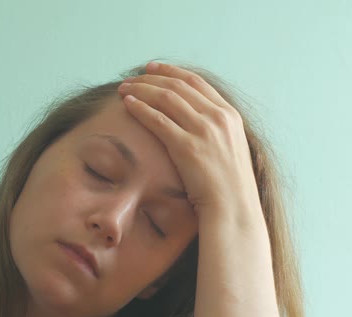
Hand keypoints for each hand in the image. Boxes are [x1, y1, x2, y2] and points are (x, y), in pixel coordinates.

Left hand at [117, 62, 260, 217]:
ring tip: (123, 88)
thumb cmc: (227, 185)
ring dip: (141, 89)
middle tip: (131, 77)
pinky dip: (140, 108)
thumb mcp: (229, 148)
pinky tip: (127, 104)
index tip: (152, 69)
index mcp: (229, 114)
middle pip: (177, 85)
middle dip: (151, 78)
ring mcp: (203, 131)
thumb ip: (215, 129)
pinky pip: (158, 120)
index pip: (195, 81)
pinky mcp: (187, 147)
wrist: (233, 208)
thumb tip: (193, 120)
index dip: (171, 71)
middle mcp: (217, 117)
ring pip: (165, 98)